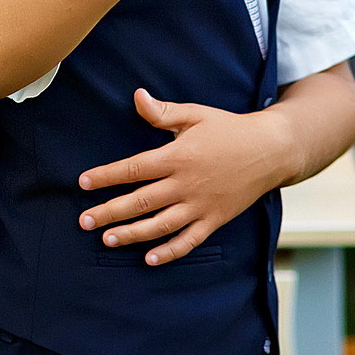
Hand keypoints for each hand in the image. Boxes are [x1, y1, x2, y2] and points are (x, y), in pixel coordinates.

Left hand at [77, 88, 301, 265]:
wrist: (270, 150)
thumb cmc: (229, 129)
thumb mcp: (195, 114)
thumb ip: (163, 112)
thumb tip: (136, 96)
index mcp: (178, 156)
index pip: (134, 169)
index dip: (106, 176)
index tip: (83, 182)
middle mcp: (186, 184)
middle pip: (141, 202)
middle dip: (110, 213)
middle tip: (85, 221)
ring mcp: (201, 205)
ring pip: (160, 225)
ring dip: (132, 234)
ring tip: (108, 240)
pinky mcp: (214, 219)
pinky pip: (189, 240)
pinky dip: (169, 252)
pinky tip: (149, 258)